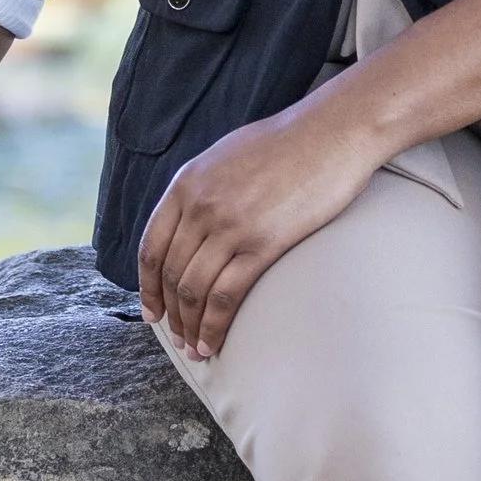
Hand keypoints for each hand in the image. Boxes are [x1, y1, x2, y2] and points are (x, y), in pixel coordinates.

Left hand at [137, 99, 382, 359]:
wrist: (333, 132)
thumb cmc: (289, 143)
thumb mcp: (227, 156)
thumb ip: (203, 189)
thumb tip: (192, 221)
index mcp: (187, 183)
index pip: (152, 246)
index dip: (148, 285)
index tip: (153, 310)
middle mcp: (200, 206)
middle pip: (171, 273)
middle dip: (170, 313)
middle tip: (176, 337)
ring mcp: (229, 226)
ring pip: (193, 290)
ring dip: (190, 326)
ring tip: (196, 348)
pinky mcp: (262, 244)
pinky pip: (225, 296)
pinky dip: (214, 326)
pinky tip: (214, 342)